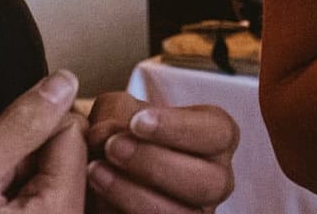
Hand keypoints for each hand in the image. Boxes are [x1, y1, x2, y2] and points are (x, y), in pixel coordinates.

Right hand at [0, 70, 88, 211]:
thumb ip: (18, 127)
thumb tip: (64, 80)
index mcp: (64, 212)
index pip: (71, 133)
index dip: (28, 130)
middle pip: (63, 156)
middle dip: (21, 157)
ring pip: (47, 178)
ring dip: (12, 179)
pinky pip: (34, 200)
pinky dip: (7, 199)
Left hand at [84, 93, 238, 213]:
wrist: (112, 165)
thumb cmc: (127, 133)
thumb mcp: (123, 112)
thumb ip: (116, 114)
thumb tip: (103, 134)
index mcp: (218, 139)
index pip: (219, 132)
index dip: (179, 128)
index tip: (137, 122)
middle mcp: (216, 179)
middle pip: (209, 180)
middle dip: (156, 164)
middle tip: (113, 147)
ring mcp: (196, 211)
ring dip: (134, 195)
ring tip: (97, 172)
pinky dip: (121, 211)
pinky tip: (98, 196)